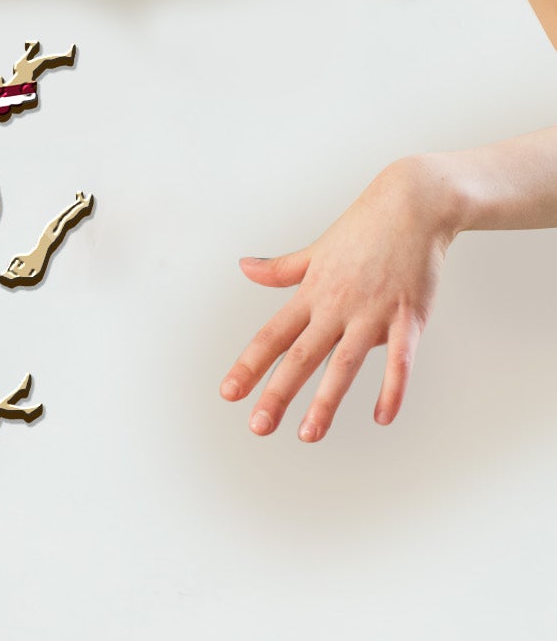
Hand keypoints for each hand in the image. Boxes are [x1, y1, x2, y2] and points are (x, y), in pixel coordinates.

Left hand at [221, 156, 460, 440]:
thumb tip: (244, 267)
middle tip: (258, 427)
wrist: (411, 206)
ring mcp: (372, 312)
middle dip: (278, 393)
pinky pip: (400, 359)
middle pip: (301, 356)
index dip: (249, 365)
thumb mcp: (315, 250)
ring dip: (326, 401)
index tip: (229, 393)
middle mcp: (335, 306)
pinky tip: (382, 416)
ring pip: (344, 363)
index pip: (272, 336)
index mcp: (311, 293)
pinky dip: (392, 387)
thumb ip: (281, 268)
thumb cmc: (362, 229)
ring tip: (308, 434)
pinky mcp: (409, 317)